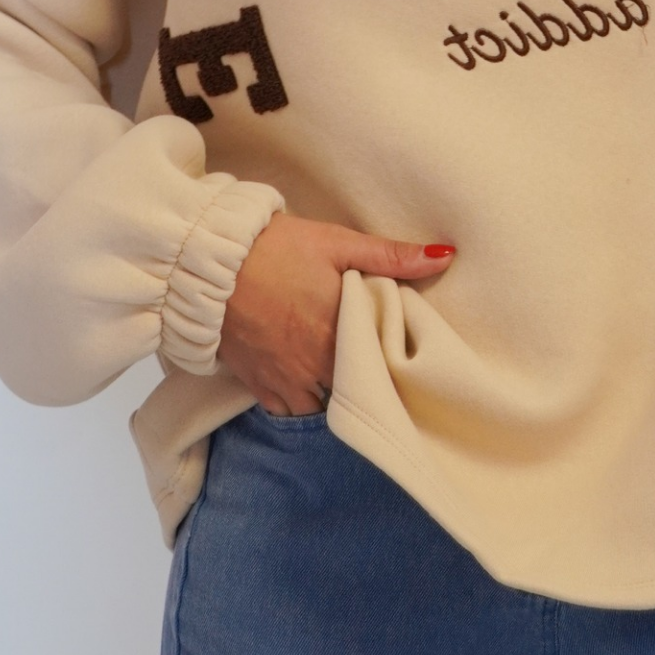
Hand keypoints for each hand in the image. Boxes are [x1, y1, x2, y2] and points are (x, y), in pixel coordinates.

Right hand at [217, 212, 456, 415]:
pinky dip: (302, 402)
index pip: (383, 367)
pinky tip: (311, 384)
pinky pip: (289, 410)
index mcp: (342, 332)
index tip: (404, 358)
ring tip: (348, 380)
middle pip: (355, 391)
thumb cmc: (277, 248)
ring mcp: (285, 380)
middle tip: (378, 369)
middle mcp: (316, 365)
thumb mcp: (338, 243)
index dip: (394, 365)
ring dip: (336, 396)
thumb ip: (392, 256)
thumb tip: (444, 256)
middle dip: (367, 383)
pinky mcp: (258, 384)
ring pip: (323, 407)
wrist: (210, 263)